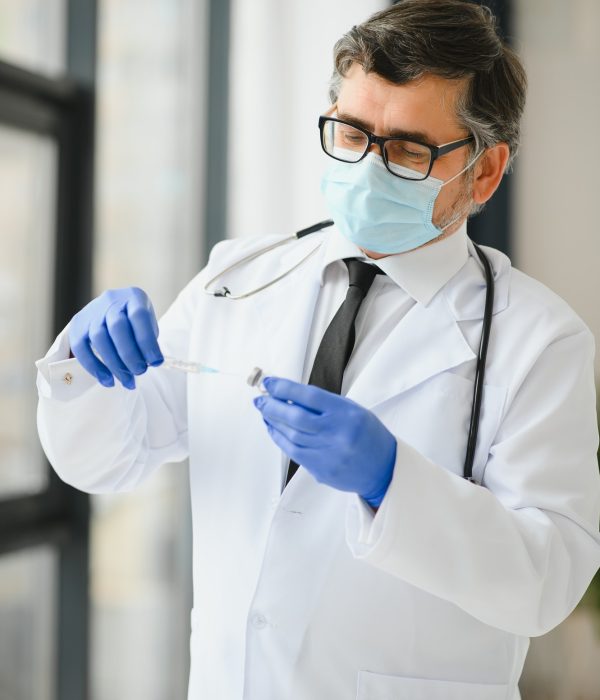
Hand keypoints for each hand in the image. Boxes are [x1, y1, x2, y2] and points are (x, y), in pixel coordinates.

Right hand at [68, 287, 163, 388]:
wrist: (115, 311)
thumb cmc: (136, 323)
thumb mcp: (148, 325)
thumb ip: (148, 341)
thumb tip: (149, 363)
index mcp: (133, 297)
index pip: (139, 316)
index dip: (147, 341)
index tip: (156, 362)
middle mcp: (111, 301)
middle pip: (117, 328)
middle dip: (130, 355)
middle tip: (140, 372)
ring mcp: (91, 312)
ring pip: (98, 338)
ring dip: (114, 364)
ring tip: (127, 381)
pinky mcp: (77, 325)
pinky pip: (81, 348)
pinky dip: (94, 367)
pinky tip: (107, 380)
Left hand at [253, 377, 396, 506]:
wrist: (383, 468)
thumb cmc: (367, 435)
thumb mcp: (352, 410)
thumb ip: (323, 404)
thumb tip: (289, 395)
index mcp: (347, 414)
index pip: (309, 396)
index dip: (285, 388)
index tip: (270, 383)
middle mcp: (337, 434)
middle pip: (295, 417)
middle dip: (273, 406)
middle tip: (260, 398)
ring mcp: (328, 454)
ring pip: (291, 435)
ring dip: (273, 421)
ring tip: (264, 411)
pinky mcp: (320, 469)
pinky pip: (293, 452)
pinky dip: (279, 438)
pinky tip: (273, 429)